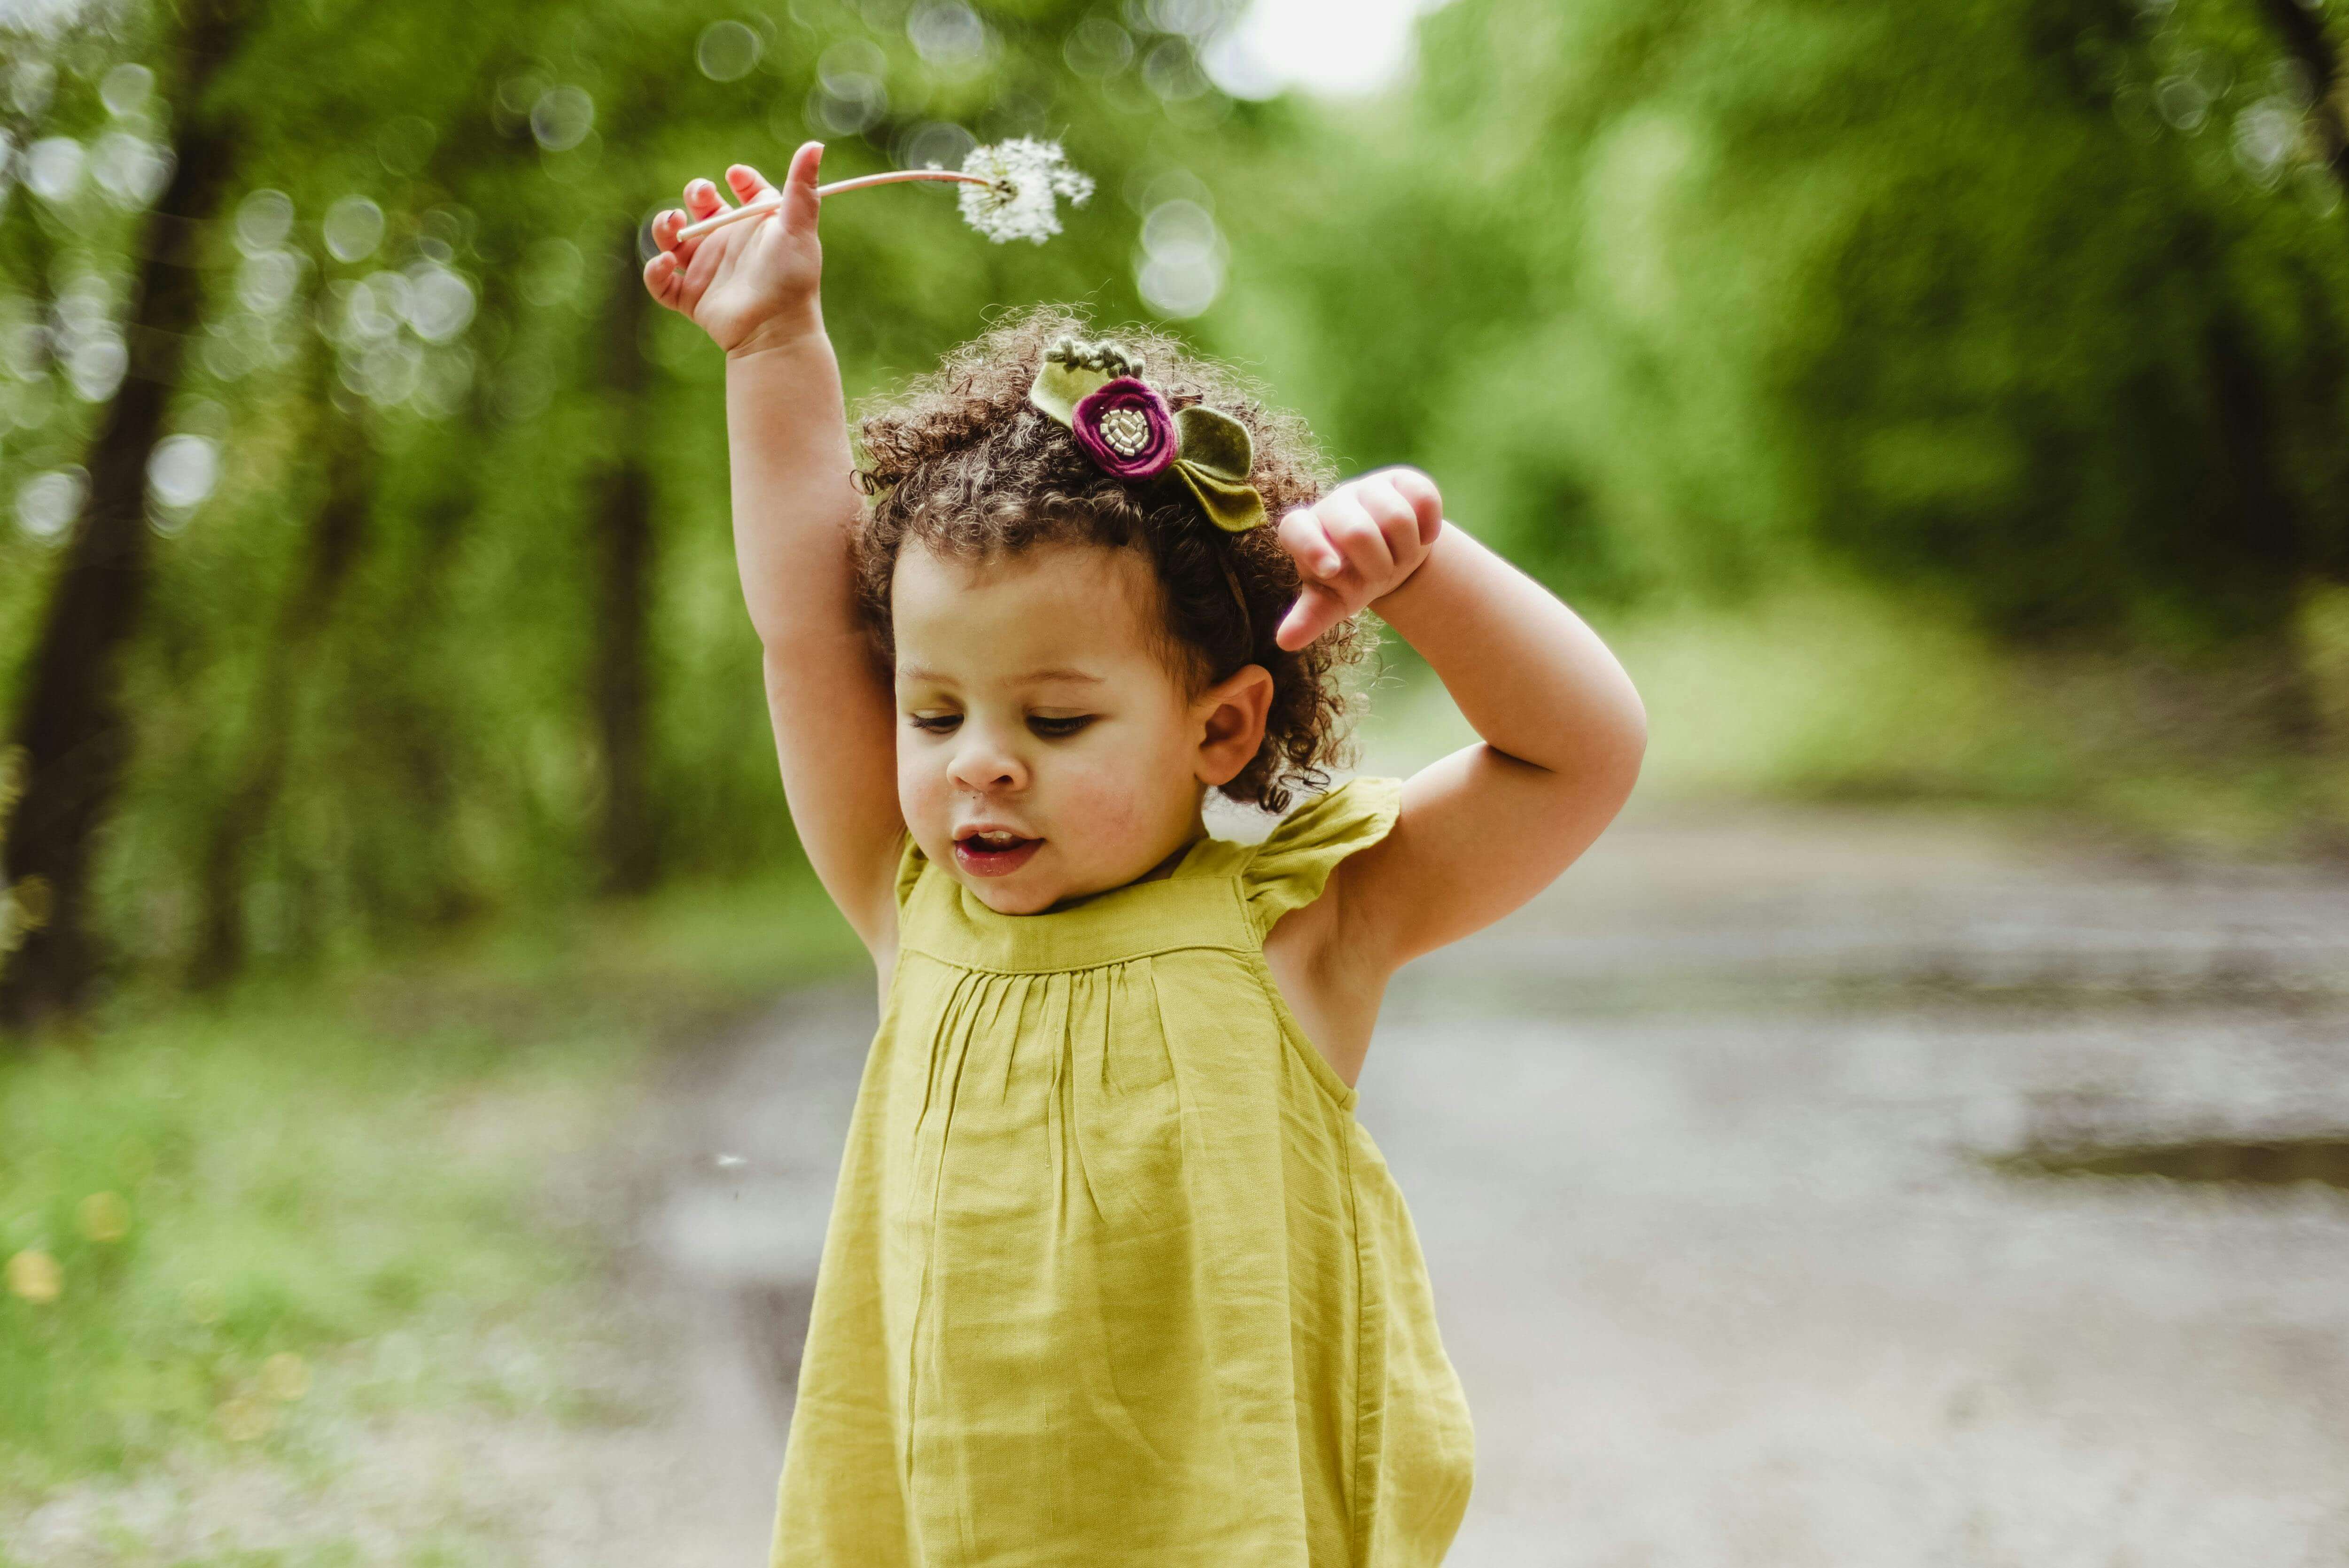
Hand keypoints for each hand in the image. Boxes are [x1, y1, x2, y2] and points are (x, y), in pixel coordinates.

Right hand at [643, 141, 825, 355]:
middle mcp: (730, 244)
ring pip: (673, 240)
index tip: (734, 176)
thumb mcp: (797, 228)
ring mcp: (708, 270)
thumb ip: (801, 187)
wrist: (777, 329)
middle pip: (702, 208)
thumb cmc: (792, 278)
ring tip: (674, 225)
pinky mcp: (691, 298)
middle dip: (695, 195)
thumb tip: (816, 144)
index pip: (745, 191)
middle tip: (702, 197)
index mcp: (755, 225)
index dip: (740, 179)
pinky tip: (668, 263)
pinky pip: (661, 282)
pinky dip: (656, 271)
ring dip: (664, 227)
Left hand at [1273, 467, 1445, 650]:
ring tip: (1399, 557)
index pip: (1296, 529)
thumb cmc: (1352, 580)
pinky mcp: (1402, 479)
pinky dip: (1430, 528)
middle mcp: (1333, 503)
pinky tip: (1423, 536)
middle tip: (1381, 574)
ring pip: (1397, 518)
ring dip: (1406, 552)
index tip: (1330, 571)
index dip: (1312, 547)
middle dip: (1378, 566)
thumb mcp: (1332, 601)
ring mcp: (1368, 487)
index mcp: (1304, 530)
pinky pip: (1424, 498)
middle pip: (1358, 532)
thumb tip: (1285, 641)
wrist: (1390, 556)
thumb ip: (1310, 617)